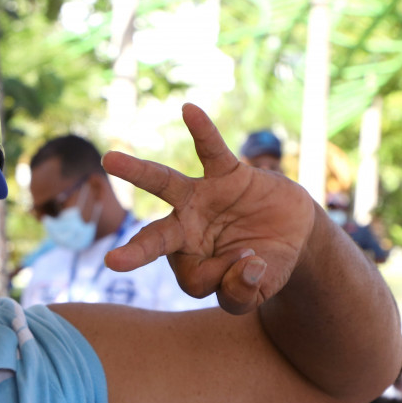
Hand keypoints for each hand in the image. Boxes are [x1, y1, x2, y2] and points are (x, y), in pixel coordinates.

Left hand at [103, 104, 316, 313]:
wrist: (292, 233)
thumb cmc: (264, 266)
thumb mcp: (258, 292)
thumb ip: (244, 293)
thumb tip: (246, 267)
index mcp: (190, 265)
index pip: (196, 280)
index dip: (226, 278)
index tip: (252, 272)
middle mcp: (186, 231)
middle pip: (156, 239)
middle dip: (137, 250)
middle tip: (112, 263)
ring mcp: (202, 200)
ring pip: (165, 186)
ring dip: (138, 174)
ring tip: (109, 160)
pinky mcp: (227, 174)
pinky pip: (212, 151)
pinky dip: (203, 132)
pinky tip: (190, 110)